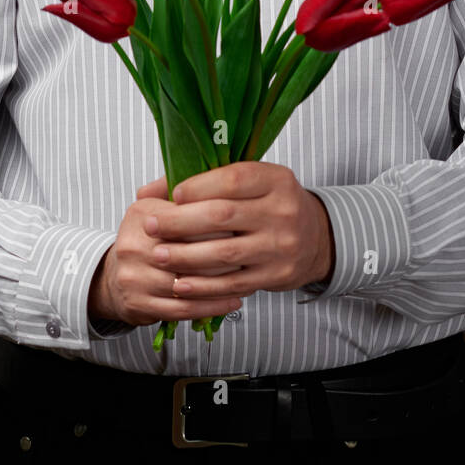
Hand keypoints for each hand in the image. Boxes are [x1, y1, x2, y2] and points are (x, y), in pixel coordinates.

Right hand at [87, 189, 245, 327]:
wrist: (114, 278)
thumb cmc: (146, 240)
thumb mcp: (156, 207)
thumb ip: (178, 186)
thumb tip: (205, 162)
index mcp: (142, 215)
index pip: (186, 217)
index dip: (218, 222)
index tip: (244, 225)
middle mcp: (133, 245)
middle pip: (188, 250)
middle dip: (224, 254)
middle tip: (252, 252)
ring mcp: (134, 277)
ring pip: (188, 282)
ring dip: (223, 283)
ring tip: (248, 277)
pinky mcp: (140, 304)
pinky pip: (183, 308)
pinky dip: (211, 306)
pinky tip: (232, 299)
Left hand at [134, 161, 335, 301]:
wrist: (316, 237)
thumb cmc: (272, 204)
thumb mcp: (253, 182)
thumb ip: (206, 181)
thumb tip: (147, 191)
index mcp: (276, 180)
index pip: (233, 179)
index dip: (198, 187)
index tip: (172, 195)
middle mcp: (282, 211)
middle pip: (222, 216)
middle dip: (179, 222)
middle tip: (150, 225)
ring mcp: (280, 246)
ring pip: (224, 253)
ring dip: (185, 256)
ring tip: (158, 254)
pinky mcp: (276, 275)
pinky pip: (233, 283)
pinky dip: (202, 285)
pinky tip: (179, 283)